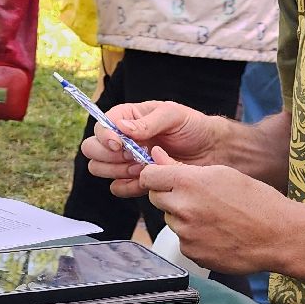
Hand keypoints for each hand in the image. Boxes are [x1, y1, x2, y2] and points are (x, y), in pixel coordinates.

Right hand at [81, 100, 218, 196]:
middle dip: (109, 156)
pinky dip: (127, 186)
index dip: (105, 136)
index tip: (120, 144)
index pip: (101, 125)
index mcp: (128, 117)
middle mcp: (122, 139)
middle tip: (133, 157)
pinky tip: (146, 180)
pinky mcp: (136, 179)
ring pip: (100, 169)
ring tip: (143, 167)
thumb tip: (122, 127)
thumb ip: (148, 122)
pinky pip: (117, 187)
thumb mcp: (174, 116)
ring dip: (118, 170)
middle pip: (92, 149)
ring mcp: (126, 160)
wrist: (212, 151)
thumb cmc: (193, 127)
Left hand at [139, 150, 304, 273]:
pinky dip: (193, 237)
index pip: (148, 176)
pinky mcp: (191, 253)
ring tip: (212, 217)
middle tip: (195, 197)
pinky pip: (183, 240)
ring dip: (182, 217)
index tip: (162, 178)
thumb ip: (183, 167)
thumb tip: (156, 157)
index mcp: (189, 183)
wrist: (278, 235)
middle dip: (169, 196)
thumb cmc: (256, 201)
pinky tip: (216, 233)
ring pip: (170, 220)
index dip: (155, 176)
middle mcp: (183, 208)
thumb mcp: (222, 173)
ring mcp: (186, 233)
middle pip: (156, 198)